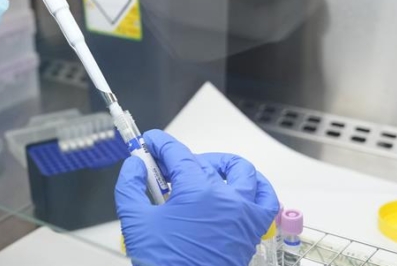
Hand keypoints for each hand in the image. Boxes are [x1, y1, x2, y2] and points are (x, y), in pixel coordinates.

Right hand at [115, 130, 278, 265]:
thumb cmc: (165, 265)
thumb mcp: (135, 222)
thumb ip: (130, 186)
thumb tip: (134, 166)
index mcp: (198, 192)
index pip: (178, 153)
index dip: (160, 144)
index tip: (150, 143)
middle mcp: (226, 199)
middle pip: (203, 162)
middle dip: (180, 158)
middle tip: (162, 167)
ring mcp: (243, 214)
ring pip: (242, 173)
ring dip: (222, 165)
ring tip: (203, 169)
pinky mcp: (251, 230)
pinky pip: (265, 199)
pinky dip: (256, 187)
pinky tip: (239, 188)